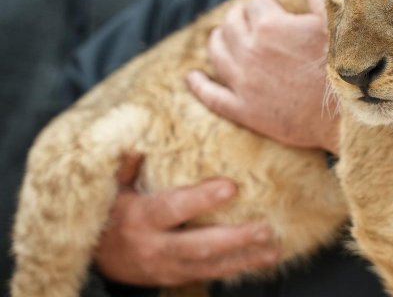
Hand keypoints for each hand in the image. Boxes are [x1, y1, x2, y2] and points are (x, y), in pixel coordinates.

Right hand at [94, 155, 279, 286]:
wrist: (99, 260)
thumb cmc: (113, 212)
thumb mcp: (113, 188)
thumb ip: (128, 165)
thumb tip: (141, 134)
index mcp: (140, 219)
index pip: (173, 209)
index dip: (201, 200)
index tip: (231, 187)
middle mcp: (155, 247)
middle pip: (198, 245)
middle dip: (233, 238)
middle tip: (264, 229)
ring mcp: (169, 267)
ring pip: (211, 266)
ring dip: (245, 258)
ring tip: (274, 248)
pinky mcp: (180, 277)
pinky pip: (212, 274)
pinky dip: (239, 267)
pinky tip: (265, 258)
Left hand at [187, 0, 339, 153]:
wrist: (345, 119)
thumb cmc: (344, 68)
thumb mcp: (334, 22)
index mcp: (270, 26)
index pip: (257, 1)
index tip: (272, 0)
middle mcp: (249, 51)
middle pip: (232, 23)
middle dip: (241, 15)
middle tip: (251, 17)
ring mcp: (243, 83)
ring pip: (218, 52)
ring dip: (219, 39)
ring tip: (223, 36)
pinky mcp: (244, 110)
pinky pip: (211, 95)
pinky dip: (199, 85)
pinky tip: (193, 77)